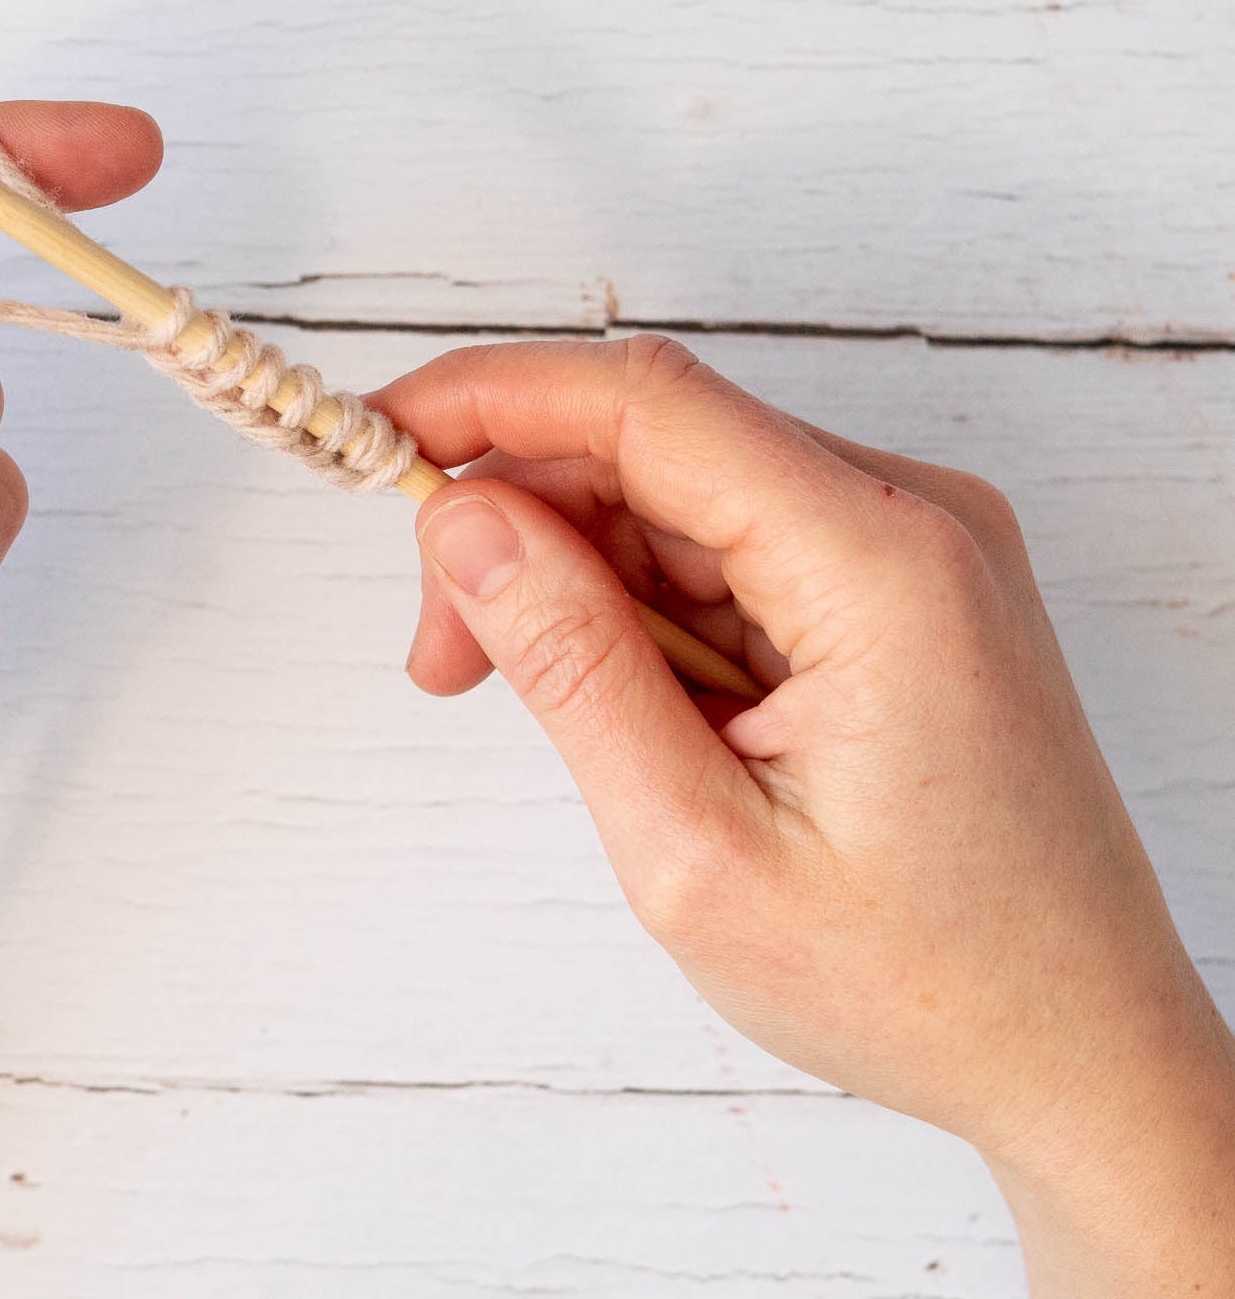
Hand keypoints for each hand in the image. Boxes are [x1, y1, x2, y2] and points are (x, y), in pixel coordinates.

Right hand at [372, 337, 1234, 1296]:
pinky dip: (642, 610)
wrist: (1080, 1054)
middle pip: (654, 446)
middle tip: (440, 656)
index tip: (374, 435)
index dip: (490, 399)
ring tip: (524, 702)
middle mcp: (911, 522)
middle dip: (516, 523)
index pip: (646, 405)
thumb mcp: (698, 849)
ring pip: (681, 499)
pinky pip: (729, 552)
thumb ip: (572, 665)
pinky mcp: (896, 595)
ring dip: (573, 577)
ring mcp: (913, 553)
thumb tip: (462, 522)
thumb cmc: (921, 981)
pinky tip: (618, 703)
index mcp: (881, 564)